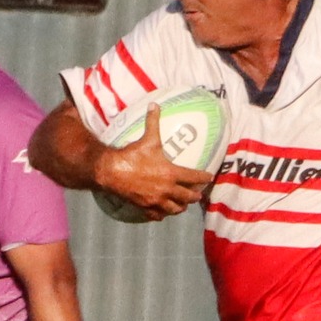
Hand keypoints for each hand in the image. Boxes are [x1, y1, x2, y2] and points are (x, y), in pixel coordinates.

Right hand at [95, 105, 211, 220]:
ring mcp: (156, 200)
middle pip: (188, 197)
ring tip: (183, 205)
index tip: (209, 177)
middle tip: (197, 194)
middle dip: (195, 196)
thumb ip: (153, 122)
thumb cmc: (132, 155)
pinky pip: (158, 215)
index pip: (194, 177)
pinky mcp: (145, 206)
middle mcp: (167, 189)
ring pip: (175, 209)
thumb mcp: (147, 138)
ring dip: (181, 207)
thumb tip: (154, 104)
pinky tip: (163, 212)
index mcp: (171, 173)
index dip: (204, 177)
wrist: (111, 171)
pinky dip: (162, 214)